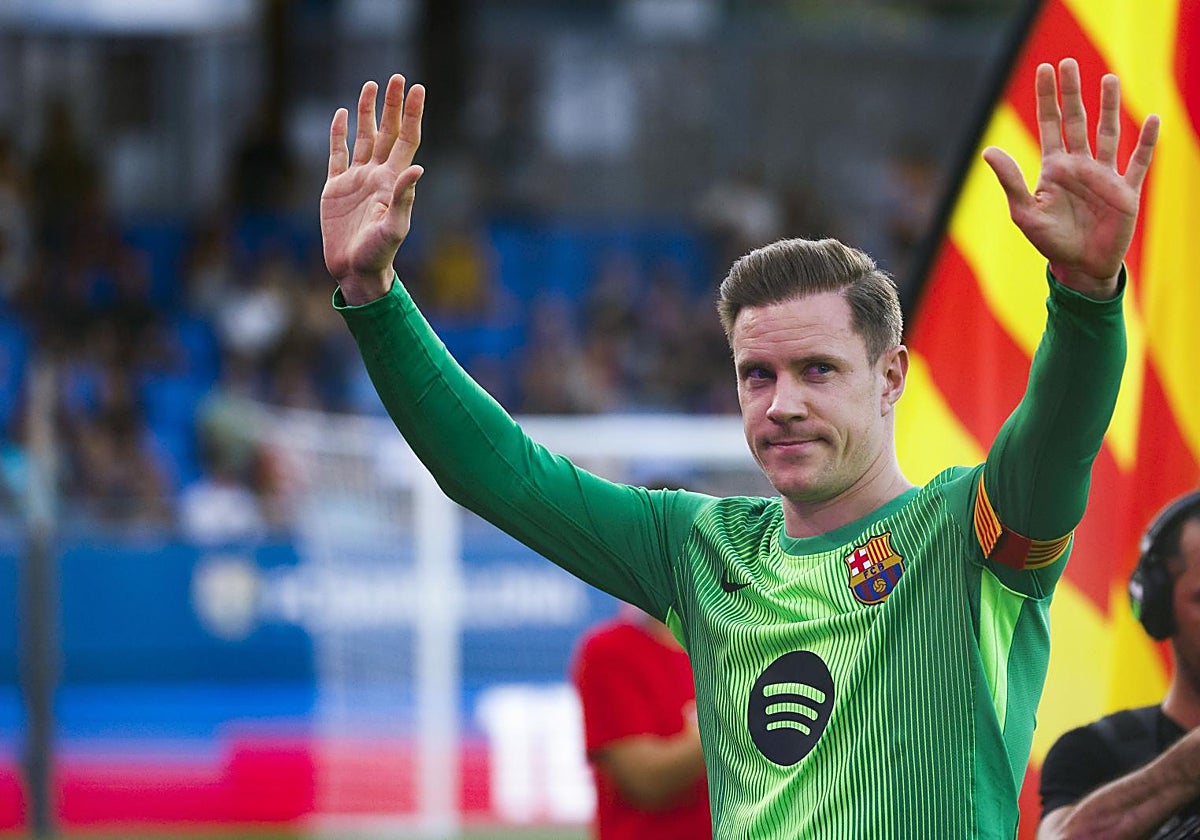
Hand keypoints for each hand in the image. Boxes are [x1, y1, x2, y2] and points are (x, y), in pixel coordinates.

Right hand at [321, 74, 424, 304]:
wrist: (354, 271)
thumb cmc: (378, 254)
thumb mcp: (394, 228)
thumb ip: (404, 199)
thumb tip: (417, 169)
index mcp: (393, 181)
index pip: (406, 140)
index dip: (412, 114)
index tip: (417, 89)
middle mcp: (377, 176)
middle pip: (388, 132)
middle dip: (393, 105)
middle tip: (398, 78)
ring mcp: (357, 180)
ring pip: (364, 137)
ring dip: (368, 112)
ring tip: (372, 86)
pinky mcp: (335, 189)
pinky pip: (337, 154)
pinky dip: (339, 134)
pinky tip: (342, 115)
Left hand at [982, 58, 1158, 297]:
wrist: (1080, 267)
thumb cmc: (1050, 242)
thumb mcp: (1024, 212)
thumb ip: (1011, 180)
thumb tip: (988, 151)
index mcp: (1054, 168)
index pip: (1050, 125)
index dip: (1047, 98)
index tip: (1045, 69)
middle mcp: (1079, 166)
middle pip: (1077, 121)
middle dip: (1073, 93)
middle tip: (1069, 62)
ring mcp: (1104, 176)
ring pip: (1108, 133)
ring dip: (1109, 107)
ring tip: (1109, 78)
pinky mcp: (1125, 192)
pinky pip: (1138, 162)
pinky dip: (1146, 142)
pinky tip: (1151, 119)